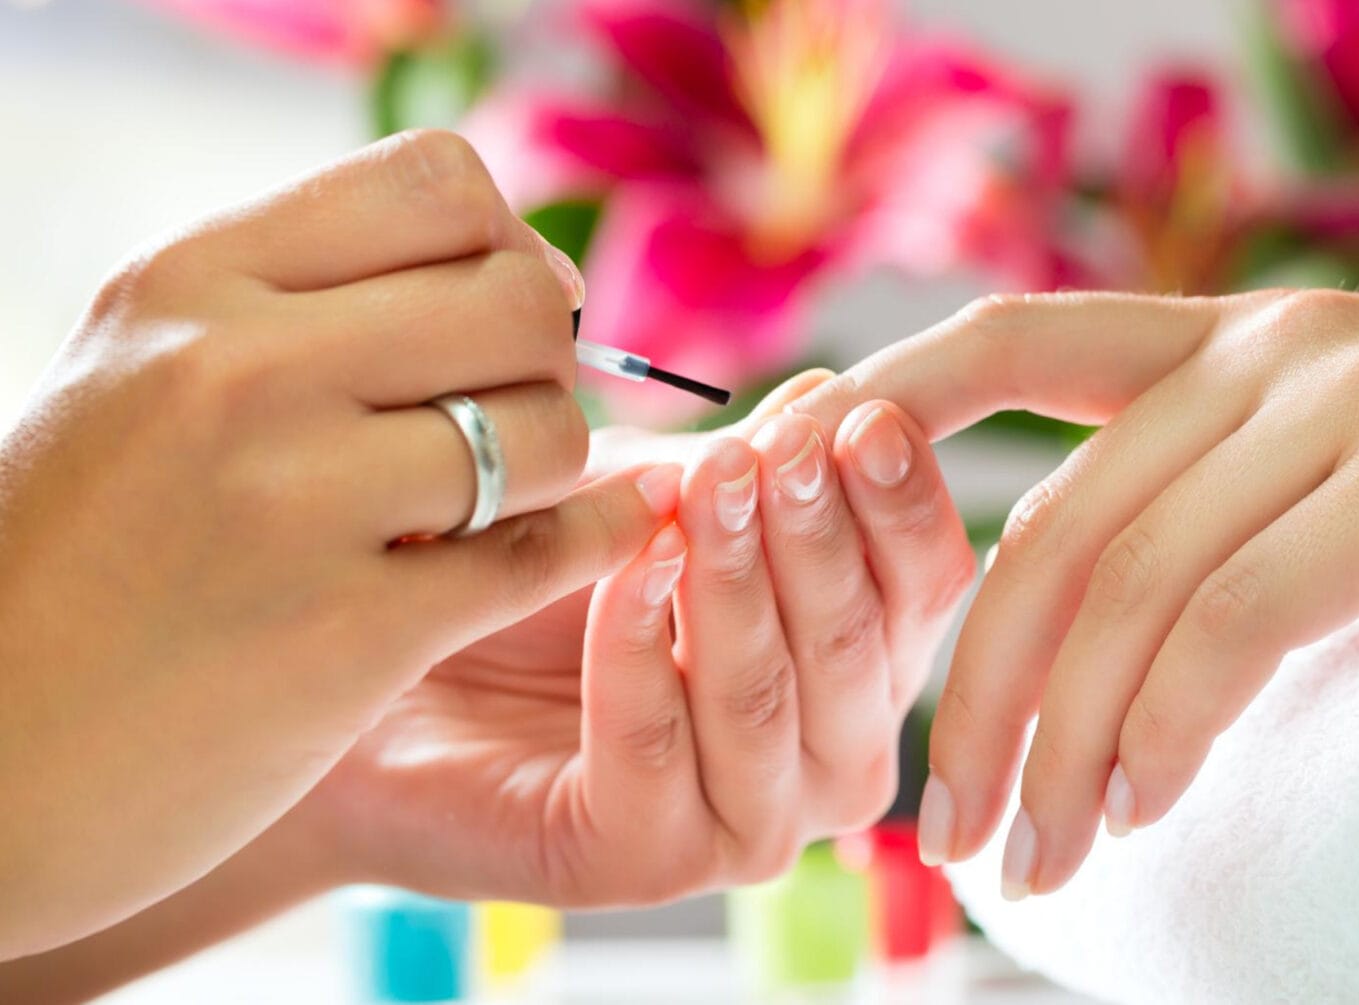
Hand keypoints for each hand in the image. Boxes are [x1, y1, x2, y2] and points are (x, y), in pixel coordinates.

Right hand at [0, 131, 659, 955]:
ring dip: (553, 469)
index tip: (497, 314)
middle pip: (517, 302)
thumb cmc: (77, 560)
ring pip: (547, 430)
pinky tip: (588, 540)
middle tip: (510, 414)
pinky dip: (592, 542)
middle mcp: (241, 371)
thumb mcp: (142, 373)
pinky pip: (546, 553)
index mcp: (191, 282)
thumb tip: (519, 267)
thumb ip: (303, 307)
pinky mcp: (351, 633)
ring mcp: (296, 503)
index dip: (502, 245)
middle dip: (544, 360)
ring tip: (494, 502)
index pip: (438, 181)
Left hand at [302, 372, 975, 905]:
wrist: (377, 664)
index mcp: (862, 659)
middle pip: (860, 640)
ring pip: (769, 696)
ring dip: (736, 584)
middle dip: (818, 534)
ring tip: (702, 491)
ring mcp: (748, 819)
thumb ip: (750, 469)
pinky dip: (641, 647)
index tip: (864, 417)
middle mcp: (829, 752)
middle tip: (778, 449)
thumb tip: (840, 401)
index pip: (925, 580)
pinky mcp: (648, 860)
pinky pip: (660, 744)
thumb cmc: (532, 573)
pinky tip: (624, 572)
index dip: (901, 498)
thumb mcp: (653, 495)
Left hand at [788, 289, 1358, 896]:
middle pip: (1057, 522)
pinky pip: (1232, 618)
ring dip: (1062, 741)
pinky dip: (1165, 723)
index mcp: (1249, 340)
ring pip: (1132, 583)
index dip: (894, 403)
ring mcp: (1350, 399)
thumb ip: (1237, 517)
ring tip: (1039, 857)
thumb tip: (1102, 655)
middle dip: (985, 685)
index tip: (804, 494)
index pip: (1020, 342)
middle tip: (953, 824)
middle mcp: (1281, 349)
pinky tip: (1141, 802)